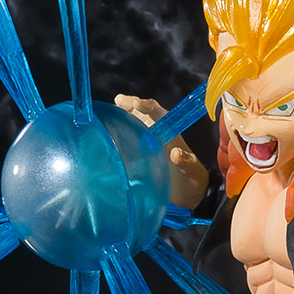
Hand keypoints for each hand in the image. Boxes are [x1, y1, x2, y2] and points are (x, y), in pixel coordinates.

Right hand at [115, 94, 208, 208]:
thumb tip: (176, 153)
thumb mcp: (191, 169)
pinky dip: (114, 134)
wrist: (187, 191)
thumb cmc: (191, 177)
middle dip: (128, 104)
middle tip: (118, 102)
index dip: (147, 105)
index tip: (136, 104)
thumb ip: (185, 161)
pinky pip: (125, 139)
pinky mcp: (137, 153)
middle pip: (140, 112)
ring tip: (106, 114)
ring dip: (119, 116)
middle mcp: (156, 132)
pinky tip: (102, 136)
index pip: (157, 112)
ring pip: (130, 123)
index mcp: (169, 132)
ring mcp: (145, 142)